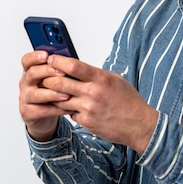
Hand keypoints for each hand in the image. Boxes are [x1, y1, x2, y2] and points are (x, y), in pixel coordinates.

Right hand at [18, 50, 72, 140]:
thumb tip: (71, 60)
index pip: (27, 60)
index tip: (46, 55)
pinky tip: (67, 108)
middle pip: (32, 73)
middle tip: (63, 73)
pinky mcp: (28, 112)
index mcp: (30, 71)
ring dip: (53, 93)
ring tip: (67, 94)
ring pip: (36, 94)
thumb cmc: (50, 93)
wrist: (44, 117)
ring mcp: (25, 98)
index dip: (35, 56)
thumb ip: (58, 70)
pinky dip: (56, 109)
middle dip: (48, 72)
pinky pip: (42, 110)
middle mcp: (25, 83)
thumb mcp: (53, 78)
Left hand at [42, 54, 158, 154]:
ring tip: (52, 90)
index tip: (51, 59)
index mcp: (101, 78)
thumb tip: (77, 67)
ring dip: (53, 95)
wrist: (138, 124)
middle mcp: (93, 93)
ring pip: (59, 99)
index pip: (73, 66)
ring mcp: (88, 109)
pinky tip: (70, 105)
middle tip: (44, 75)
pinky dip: (67, 109)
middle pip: (59, 82)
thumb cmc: (129, 100)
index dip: (58, 61)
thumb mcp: (115, 79)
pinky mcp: (86, 122)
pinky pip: (69, 113)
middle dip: (48, 78)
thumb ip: (96, 73)